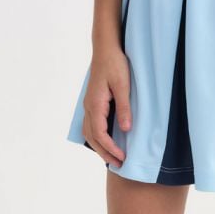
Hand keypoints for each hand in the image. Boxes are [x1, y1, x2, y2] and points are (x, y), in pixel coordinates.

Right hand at [82, 50, 132, 165]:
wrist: (105, 48)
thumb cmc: (115, 64)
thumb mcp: (124, 86)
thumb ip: (124, 108)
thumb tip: (125, 130)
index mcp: (95, 104)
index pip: (100, 133)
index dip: (110, 148)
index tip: (122, 157)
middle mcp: (89, 106)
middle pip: (92, 137)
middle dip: (104, 152)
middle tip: (118, 164)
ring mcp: (89, 105)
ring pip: (89, 132)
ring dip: (100, 147)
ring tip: (112, 158)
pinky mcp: (93, 102)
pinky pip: (91, 125)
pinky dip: (98, 137)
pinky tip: (107, 142)